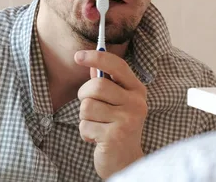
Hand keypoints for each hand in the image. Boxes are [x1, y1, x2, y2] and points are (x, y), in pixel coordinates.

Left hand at [74, 50, 147, 178]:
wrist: (126, 161)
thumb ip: (106, 82)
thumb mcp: (115, 103)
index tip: (78, 56)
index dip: (96, 57)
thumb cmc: (118, 127)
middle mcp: (136, 103)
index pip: (117, 66)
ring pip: (88, 106)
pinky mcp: (115, 135)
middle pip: (97, 85)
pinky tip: (97, 138)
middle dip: (84, 94)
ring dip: (85, 117)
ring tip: (96, 125)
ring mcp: (127, 119)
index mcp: (137, 90)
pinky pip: (85, 125)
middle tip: (88, 106)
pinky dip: (85, 132)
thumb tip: (91, 64)